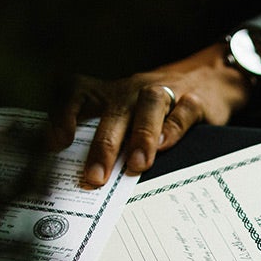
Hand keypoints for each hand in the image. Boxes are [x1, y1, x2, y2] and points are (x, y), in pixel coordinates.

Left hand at [48, 44, 249, 187]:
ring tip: (135, 164)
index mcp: (109, 95)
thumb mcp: (124, 117)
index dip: (62, 114)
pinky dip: (173, 128)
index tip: (55, 143)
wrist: (205, 79)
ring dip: (140, 135)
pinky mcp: (193, 101)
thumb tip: (81, 181)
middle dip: (103, 146)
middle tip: (95, 177)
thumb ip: (103, 140)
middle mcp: (131, 91)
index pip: (77, 93)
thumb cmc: (153, 110)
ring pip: (149, 106)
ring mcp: (163, 92)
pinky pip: (183, 111)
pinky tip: (166, 146)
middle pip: (113, 112)